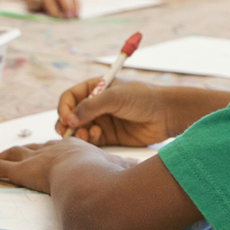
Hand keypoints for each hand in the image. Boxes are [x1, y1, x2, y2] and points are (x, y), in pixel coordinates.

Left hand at [0, 138, 129, 190]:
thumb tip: (141, 178)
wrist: (91, 178)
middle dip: (24, 149)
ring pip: (14, 155)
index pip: (59, 148)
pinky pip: (0, 169)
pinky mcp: (24, 172)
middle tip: (14, 151)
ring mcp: (38, 159)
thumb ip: (126, 173)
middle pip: (34, 147)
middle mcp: (55, 150)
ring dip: (1, 157)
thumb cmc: (108, 178)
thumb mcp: (120, 173)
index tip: (47, 151)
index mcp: (77, 150)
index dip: (51, 149)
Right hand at [57, 79, 175, 146]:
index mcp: (95, 88)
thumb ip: (90, 107)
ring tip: (87, 134)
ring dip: (78, 133)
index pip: (70, 97)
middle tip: (70, 131)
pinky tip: (96, 136)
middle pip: (70, 116)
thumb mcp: (115, 97)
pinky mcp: (109, 137)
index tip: (65, 118)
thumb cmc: (143, 98)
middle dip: (67, 124)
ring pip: (78, 130)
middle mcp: (95, 105)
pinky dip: (88, 140)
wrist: (166, 115)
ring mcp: (101, 121)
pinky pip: (91, 140)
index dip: (64, 107)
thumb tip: (68, 119)